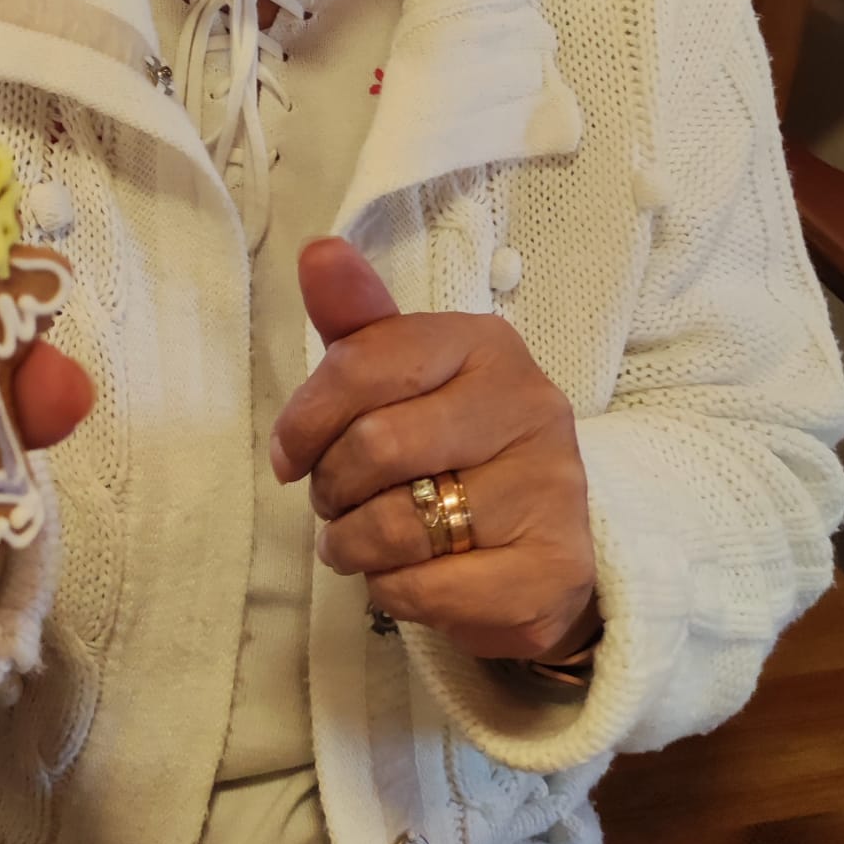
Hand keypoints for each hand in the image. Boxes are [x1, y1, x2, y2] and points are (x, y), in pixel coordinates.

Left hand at [271, 236, 597, 662]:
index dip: (305, 419)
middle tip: (336, 501)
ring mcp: (552, 490)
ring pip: (396, 526)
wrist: (540, 542)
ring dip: (353, 546)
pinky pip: (427, 590)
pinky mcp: (553, 571)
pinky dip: (394, 592)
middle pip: (375, 446)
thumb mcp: (402, 375)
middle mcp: (531, 406)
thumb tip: (317, 251)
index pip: (363, 364)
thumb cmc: (451, 446)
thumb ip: (357, 318)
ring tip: (364, 541)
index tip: (289, 456)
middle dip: (331, 487)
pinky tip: (412, 576)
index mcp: (486, 344)